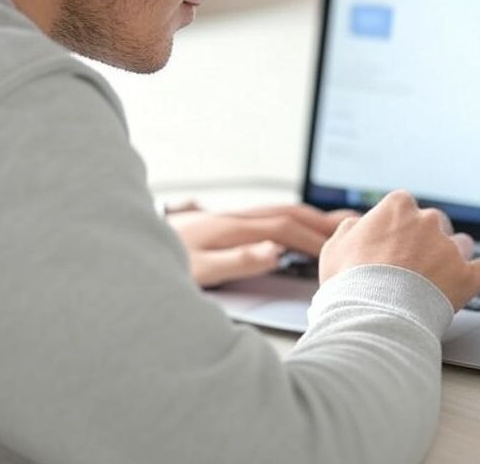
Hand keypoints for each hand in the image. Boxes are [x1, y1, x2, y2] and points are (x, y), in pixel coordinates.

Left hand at [166, 202, 357, 287]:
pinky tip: (297, 227)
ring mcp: (230, 218)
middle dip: (321, 220)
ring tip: (337, 224)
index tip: (336, 251)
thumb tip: (276, 251)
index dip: (312, 238)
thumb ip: (238, 261)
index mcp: (232, 228)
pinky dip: (292, 218)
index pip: (284, 228)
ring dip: (310, 216)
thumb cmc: (162, 261)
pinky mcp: (225, 223)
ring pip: (280, 210)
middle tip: (353, 229)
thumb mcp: (198, 269)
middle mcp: (234, 218)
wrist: (126, 247)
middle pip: (287, 212)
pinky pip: (269, 215)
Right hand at [319, 190, 479, 310]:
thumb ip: (351, 230)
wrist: (370, 315)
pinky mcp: (468, 276)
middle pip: (435, 224)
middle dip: (427, 242)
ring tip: (440, 280)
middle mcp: (428, 220)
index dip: (396, 229)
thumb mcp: (334, 248)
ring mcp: (450, 248)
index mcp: (397, 207)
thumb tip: (359, 226)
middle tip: (411, 267)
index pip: (404, 208)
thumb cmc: (349, 282)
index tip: (391, 246)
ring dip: (454, 257)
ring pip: (462, 244)